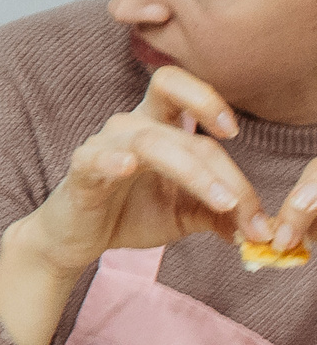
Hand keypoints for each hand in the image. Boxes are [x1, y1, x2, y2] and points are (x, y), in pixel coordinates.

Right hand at [15, 65, 279, 277]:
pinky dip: (112, 159)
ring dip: (194, 172)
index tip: (235, 133)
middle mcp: (131, 126)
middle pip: (181, 127)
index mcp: (158, 127)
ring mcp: (104, 145)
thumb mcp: (188, 215)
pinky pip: (96, 157)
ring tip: (221, 204)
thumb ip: (224, 215)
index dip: (210, 106)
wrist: (78, 238)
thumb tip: (266, 230)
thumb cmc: (130, 213)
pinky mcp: (81, 171)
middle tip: (241, 206)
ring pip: (152, 142)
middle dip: (220, 168)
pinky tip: (126, 166)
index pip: (190, 106)